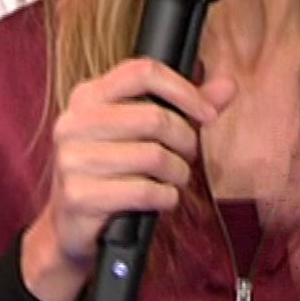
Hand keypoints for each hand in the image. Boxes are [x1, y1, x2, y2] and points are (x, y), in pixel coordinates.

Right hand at [22, 59, 237, 300]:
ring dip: (177, 173)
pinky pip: (144, 191)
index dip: (183, 90)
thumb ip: (184, 109)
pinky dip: (165, 198)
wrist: (72, 229)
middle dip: (185, 140)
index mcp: (87, 97)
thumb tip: (228, 85)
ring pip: (153, 156)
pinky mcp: (79, 196)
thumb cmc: (113, 174)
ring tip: (174, 180)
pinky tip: (161, 200)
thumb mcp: (143, 135)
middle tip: (187, 157)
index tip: (207, 114)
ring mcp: (72, 160)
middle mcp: (74, 123)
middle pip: (154, 117)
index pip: (142, 71)